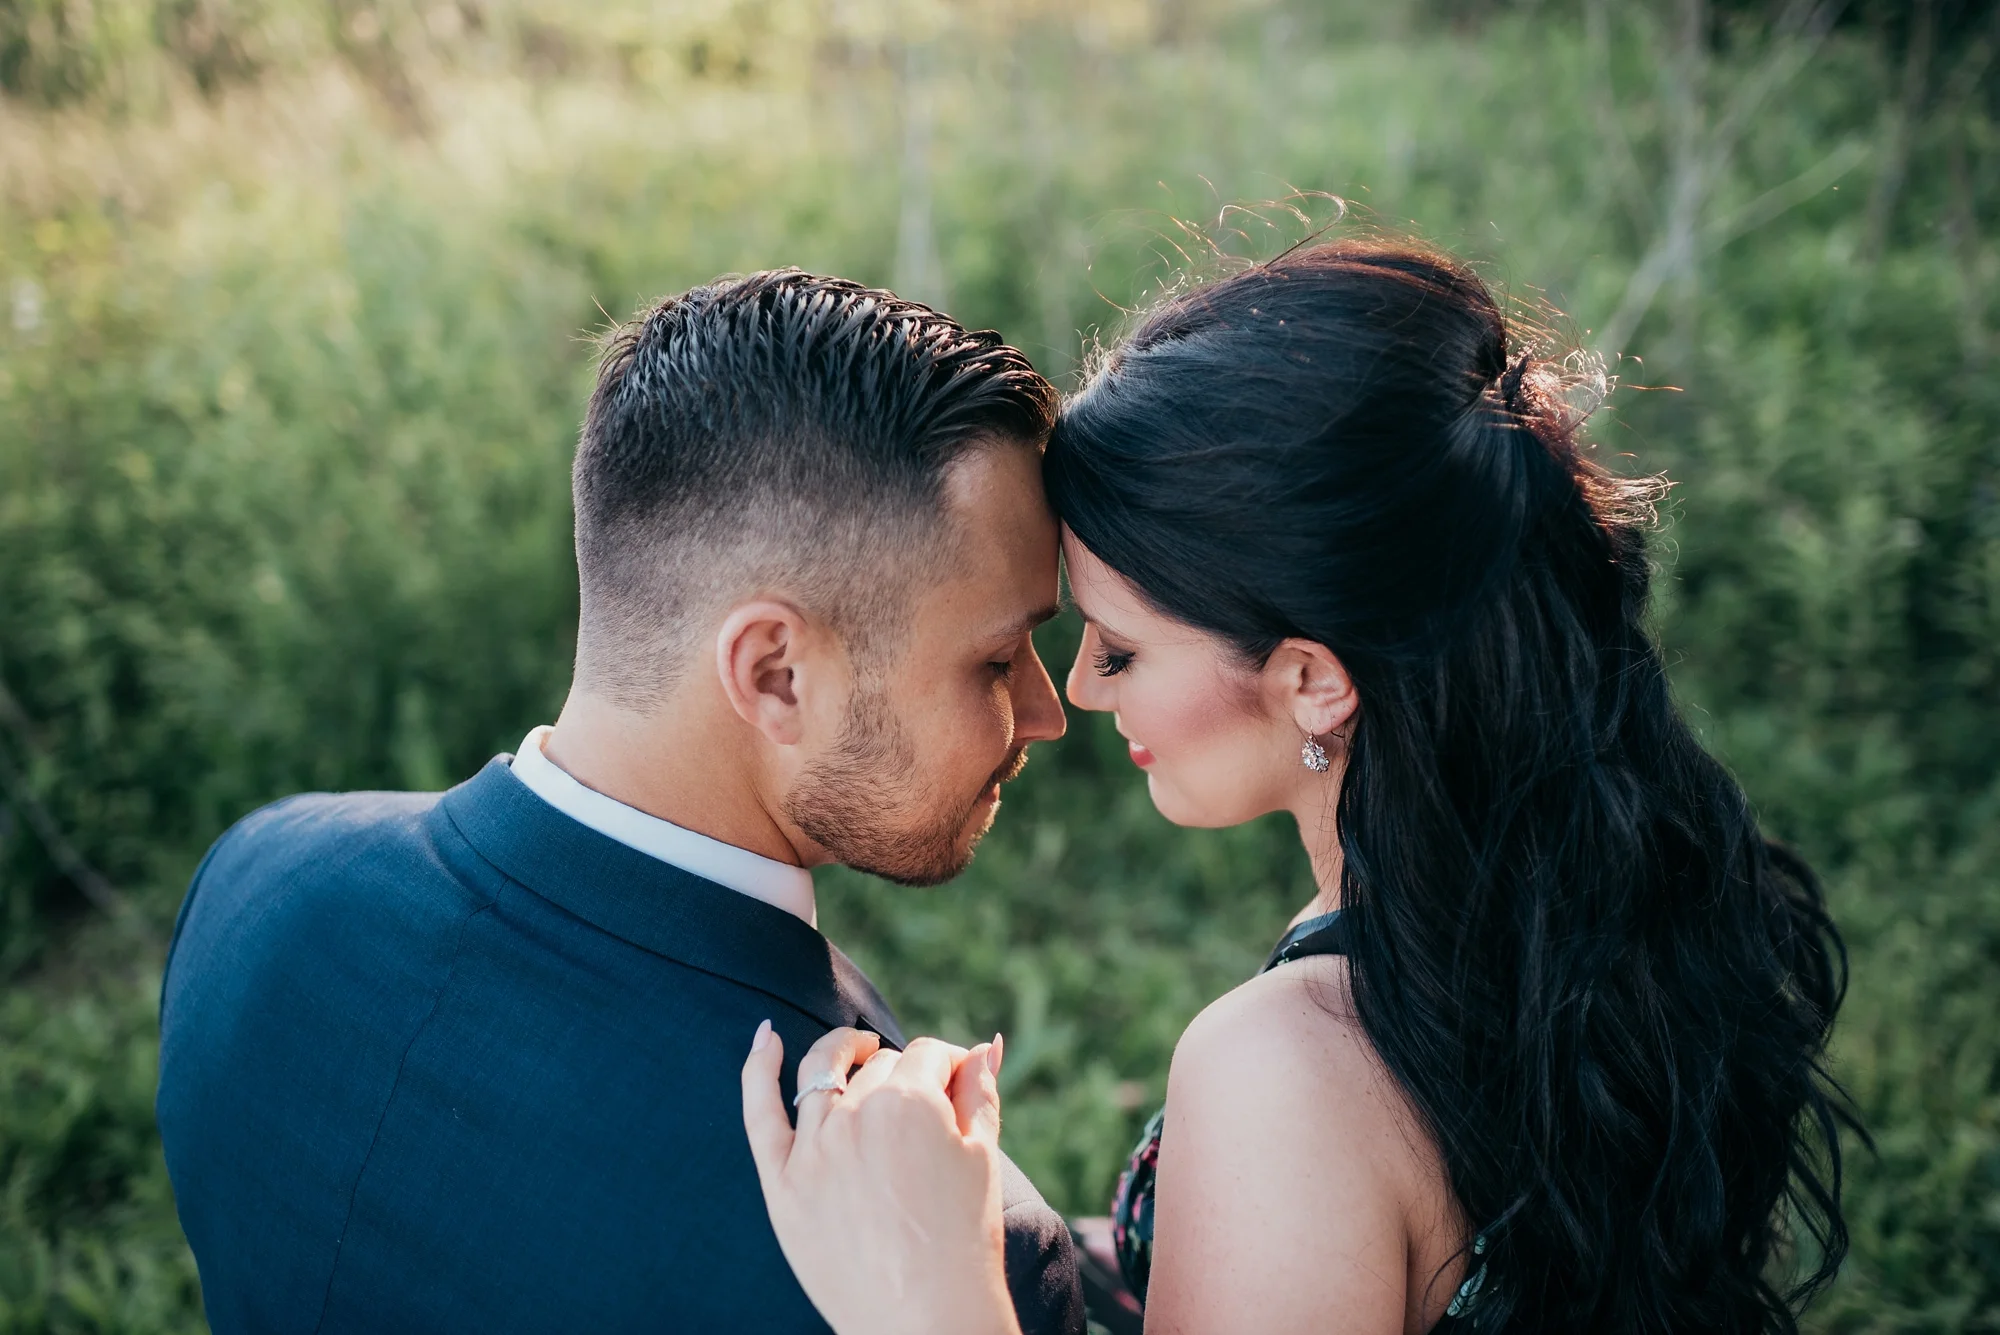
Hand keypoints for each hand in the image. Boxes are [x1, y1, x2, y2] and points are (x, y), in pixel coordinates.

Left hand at [742, 1024, 1021, 1334]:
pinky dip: (758, 1067)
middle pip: (879, 1067)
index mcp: (912, 1103)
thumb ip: (979, 1091)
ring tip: (856, 1052)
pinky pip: (759, 1111)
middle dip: (903, 1076)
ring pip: (823, 1074)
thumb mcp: (984, 1157)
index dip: (944, 1067)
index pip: (927, 1055)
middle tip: (919, 1110)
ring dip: (842, 1054)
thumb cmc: (962, 1241)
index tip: (953, 1086)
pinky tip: (765, 1038)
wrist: (924, 1319)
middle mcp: (857, 1115)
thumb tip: (980, 1044)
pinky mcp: (780, 1182)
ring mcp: (812, 1148)